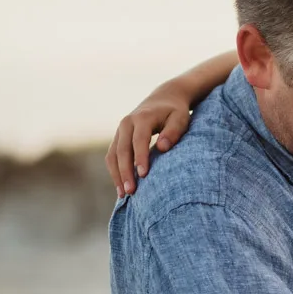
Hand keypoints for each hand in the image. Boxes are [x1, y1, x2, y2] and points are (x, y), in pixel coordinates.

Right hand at [105, 81, 194, 198]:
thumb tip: (163, 148)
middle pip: (122, 150)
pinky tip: (121, 187)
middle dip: (125, 171)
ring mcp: (120, 130)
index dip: (140, 158)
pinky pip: (112, 156)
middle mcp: (126, 123)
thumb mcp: (180, 118)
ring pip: (113, 154)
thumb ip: (173, 132)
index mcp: (142, 118)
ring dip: (117, 174)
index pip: (139, 140)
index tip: (144, 175)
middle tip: (131, 192)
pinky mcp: (118, 137)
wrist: (163, 99)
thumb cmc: (175, 112)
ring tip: (124, 194)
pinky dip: (115, 171)